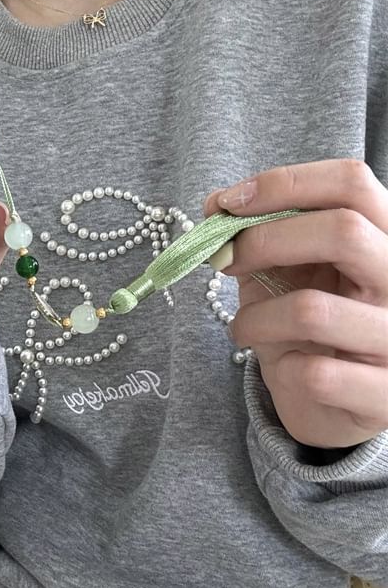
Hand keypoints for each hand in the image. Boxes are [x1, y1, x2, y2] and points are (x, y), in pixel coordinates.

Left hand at [202, 159, 387, 449]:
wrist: (334, 405)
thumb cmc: (308, 329)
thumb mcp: (286, 274)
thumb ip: (260, 237)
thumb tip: (216, 204)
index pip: (351, 182)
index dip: (283, 183)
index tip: (226, 203)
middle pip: (343, 231)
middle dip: (263, 241)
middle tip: (223, 261)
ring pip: (313, 310)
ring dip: (255, 319)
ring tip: (243, 329)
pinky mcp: (387, 396)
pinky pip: (315, 374)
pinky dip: (280, 370)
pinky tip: (281, 370)